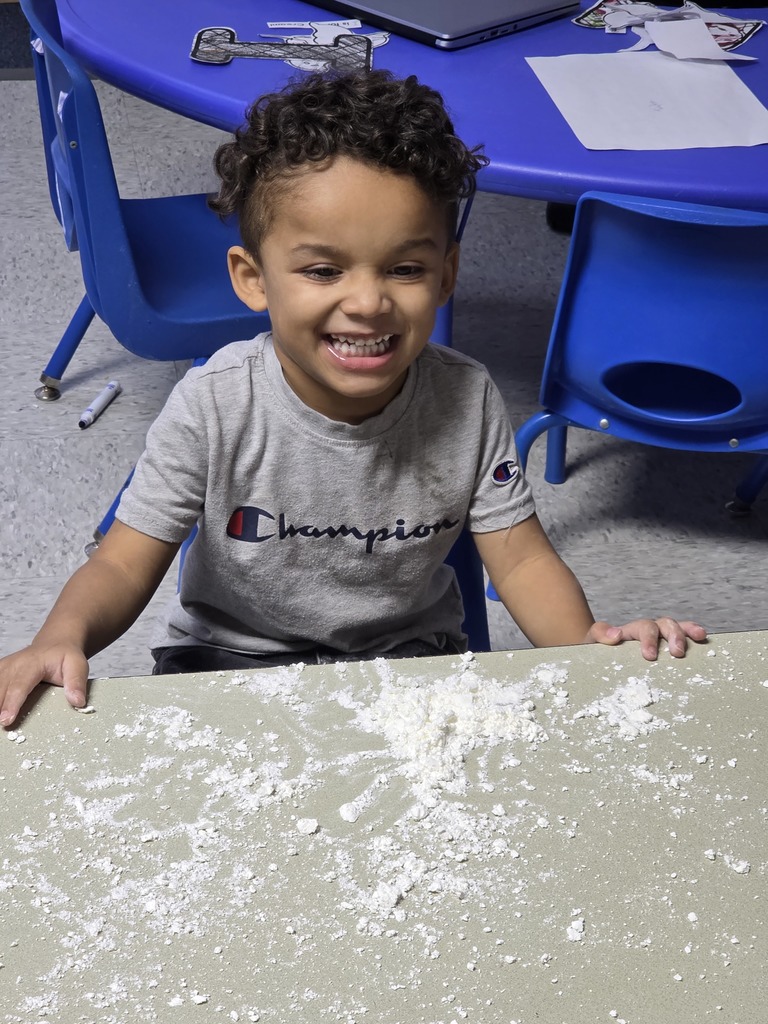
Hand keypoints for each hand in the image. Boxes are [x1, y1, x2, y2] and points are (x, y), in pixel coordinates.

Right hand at [0, 644, 88, 727]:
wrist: (56, 643)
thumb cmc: (65, 656)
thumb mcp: (78, 665)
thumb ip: (76, 682)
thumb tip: (77, 702)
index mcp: (32, 663)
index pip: (20, 685)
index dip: (12, 703)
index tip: (6, 720)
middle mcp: (14, 665)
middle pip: (0, 688)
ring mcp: (4, 668)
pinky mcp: (0, 672)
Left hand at [587, 618, 706, 661]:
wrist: (598, 655)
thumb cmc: (597, 649)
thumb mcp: (592, 640)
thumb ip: (600, 635)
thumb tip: (616, 634)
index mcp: (632, 630)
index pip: (644, 628)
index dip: (649, 640)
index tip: (650, 656)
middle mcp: (649, 629)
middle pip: (664, 623)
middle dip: (673, 635)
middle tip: (677, 653)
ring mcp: (660, 636)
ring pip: (676, 626)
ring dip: (688, 631)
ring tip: (700, 638)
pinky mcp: (668, 645)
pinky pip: (684, 636)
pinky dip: (694, 635)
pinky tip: (704, 640)